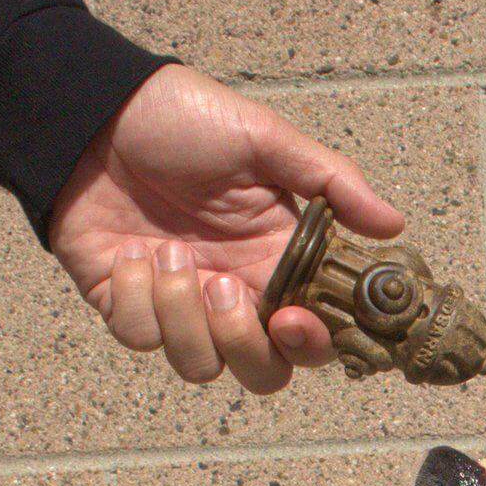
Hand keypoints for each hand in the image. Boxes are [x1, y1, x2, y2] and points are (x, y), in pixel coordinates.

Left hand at [49, 66, 403, 393]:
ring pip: (199, 367)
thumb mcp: (265, 138)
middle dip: (246, 346)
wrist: (91, 112)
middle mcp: (233, 295)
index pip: (312, 334)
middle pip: (262, 374)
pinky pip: (139, 336)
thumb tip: (394, 224)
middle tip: (225, 289)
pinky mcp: (126, 306)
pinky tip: (129, 251)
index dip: (311, 343)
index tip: (294, 317)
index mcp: (275, 263)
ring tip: (166, 250)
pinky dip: (135, 295)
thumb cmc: (182, 119)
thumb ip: (331, 182)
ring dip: (182, 314)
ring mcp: (179, 307)